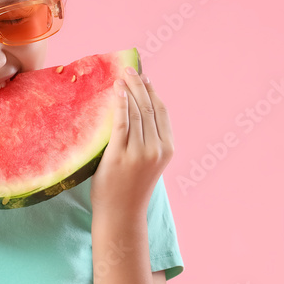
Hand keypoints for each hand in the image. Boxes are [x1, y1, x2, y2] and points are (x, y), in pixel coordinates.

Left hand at [90, 67, 174, 215]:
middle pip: (148, 108)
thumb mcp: (149, 162)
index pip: (161, 112)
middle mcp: (157, 149)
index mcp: (167, 149)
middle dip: (139, 85)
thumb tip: (135, 108)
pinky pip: (121, 122)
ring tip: (121, 77)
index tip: (144, 77)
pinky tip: (116, 91)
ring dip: (128, 90)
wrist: (121, 214)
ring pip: (136, 112)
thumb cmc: (131, 187)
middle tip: (130, 69)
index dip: (153, 92)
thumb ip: (148, 140)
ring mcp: (139, 153)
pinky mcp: (120, 156)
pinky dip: (119, 103)